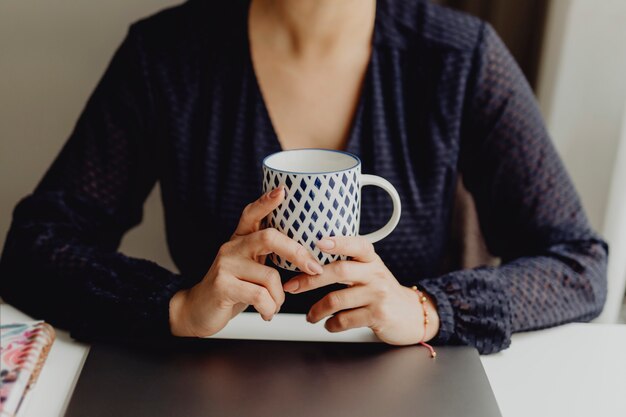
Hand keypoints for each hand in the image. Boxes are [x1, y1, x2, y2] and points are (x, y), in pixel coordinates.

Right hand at [169, 186, 323, 336]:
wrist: (197, 311)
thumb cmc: (232, 288)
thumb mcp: (250, 266)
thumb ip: (268, 254)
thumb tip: (306, 253)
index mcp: (240, 239)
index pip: (252, 213)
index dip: (267, 201)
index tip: (283, 190)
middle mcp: (232, 247)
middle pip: (269, 238)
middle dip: (297, 252)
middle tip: (313, 267)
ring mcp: (225, 265)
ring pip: (270, 275)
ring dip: (280, 297)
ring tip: (274, 306)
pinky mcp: (222, 285)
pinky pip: (260, 295)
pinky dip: (270, 308)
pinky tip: (266, 313)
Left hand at [283, 236, 439, 344]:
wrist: (411, 315)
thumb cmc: (381, 291)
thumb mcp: (370, 271)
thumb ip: (348, 263)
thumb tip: (308, 261)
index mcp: (371, 259)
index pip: (357, 245)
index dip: (339, 242)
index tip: (319, 242)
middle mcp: (375, 274)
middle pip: (339, 271)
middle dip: (310, 280)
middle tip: (292, 287)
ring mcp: (378, 295)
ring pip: (337, 299)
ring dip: (317, 310)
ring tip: (311, 316)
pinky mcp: (378, 316)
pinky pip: (345, 320)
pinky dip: (331, 325)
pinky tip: (329, 325)